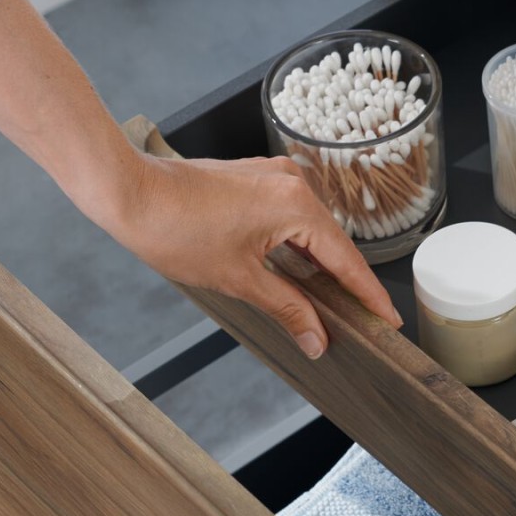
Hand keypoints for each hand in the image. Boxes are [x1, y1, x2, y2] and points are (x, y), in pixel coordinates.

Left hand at [0, 0, 398, 355]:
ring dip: (320, 266)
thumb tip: (317, 339)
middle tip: (362, 321)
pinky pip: (292, 217)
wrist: (128, 193)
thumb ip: (287, 309)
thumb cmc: (174, 230)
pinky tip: (298, 273)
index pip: (346, 261)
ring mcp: (275, 177)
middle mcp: (294, 184)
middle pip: (334, 244)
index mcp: (297, 207)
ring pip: (312, 230)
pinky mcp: (257, 179)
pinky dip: (298, 246)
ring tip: (332, 305)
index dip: (367, 296)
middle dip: (345, 284)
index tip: (387, 320)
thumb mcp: (239, 280)